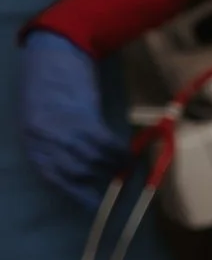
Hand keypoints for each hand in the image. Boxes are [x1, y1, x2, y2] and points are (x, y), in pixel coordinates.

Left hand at [17, 31, 128, 204]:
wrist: (53, 53)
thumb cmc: (47, 87)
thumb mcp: (44, 122)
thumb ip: (58, 145)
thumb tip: (87, 171)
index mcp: (32, 142)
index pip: (55, 178)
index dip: (78, 194)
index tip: (96, 207)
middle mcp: (44, 139)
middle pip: (77, 172)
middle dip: (100, 183)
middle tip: (120, 187)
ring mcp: (63, 129)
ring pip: (94, 160)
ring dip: (115, 167)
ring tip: (130, 169)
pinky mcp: (82, 116)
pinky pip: (106, 144)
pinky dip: (121, 152)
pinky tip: (130, 153)